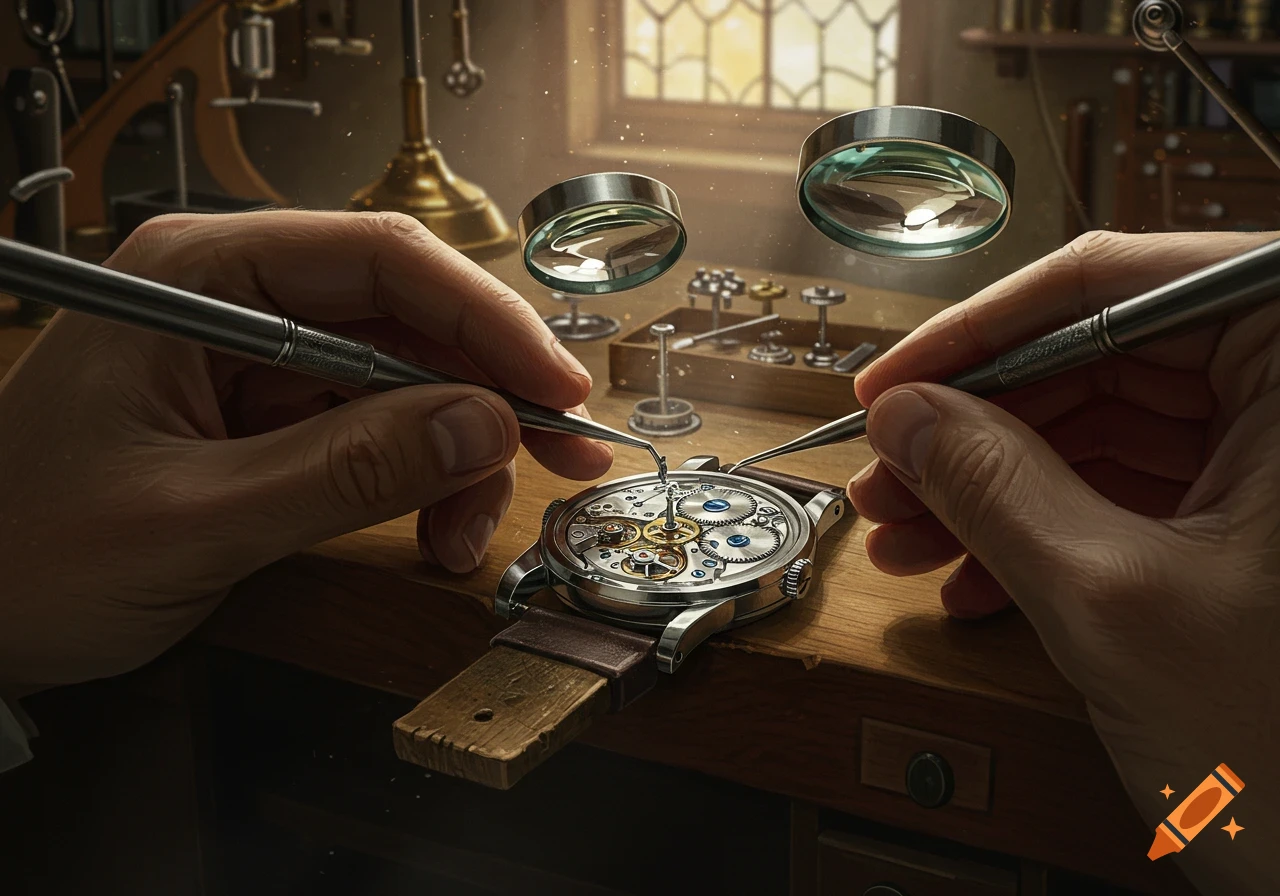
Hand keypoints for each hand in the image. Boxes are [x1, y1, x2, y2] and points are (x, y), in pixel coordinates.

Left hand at [0, 211, 612, 695]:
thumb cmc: (26, 550)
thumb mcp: (196, 518)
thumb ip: (347, 472)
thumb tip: (482, 425)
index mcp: (202, 279)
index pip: (380, 261)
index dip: (487, 321)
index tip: (555, 386)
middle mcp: (238, 301)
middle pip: (407, 317)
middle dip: (490, 392)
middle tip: (563, 454)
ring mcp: (256, 360)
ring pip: (405, 379)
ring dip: (458, 451)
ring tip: (469, 529)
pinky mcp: (268, 415)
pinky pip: (375, 428)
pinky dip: (420, 477)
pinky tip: (435, 523)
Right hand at [849, 230, 1278, 893]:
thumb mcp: (1113, 600)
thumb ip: (994, 486)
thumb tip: (907, 414)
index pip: (1116, 286)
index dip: (979, 334)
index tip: (892, 382)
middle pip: (1100, 359)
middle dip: (976, 429)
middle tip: (887, 476)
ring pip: (1104, 430)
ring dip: (994, 487)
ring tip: (910, 540)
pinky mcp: (1261, 522)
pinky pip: (1130, 492)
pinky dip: (1044, 530)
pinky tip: (972, 579)